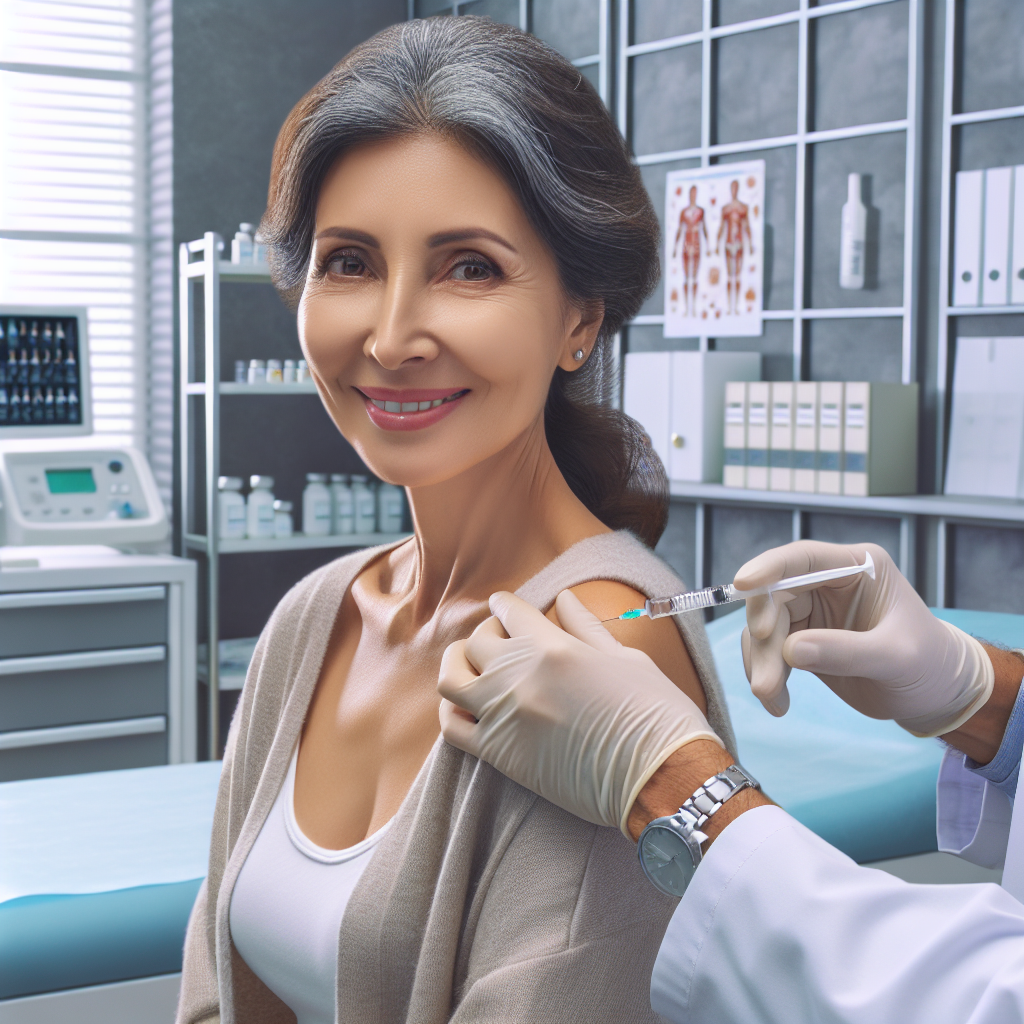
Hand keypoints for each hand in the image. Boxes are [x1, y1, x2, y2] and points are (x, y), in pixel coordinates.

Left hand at [438, 589, 722, 836]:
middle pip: (478, 641)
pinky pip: (452, 727)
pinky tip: (467, 706)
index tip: (506, 608)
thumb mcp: (624, 657)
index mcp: (554, 647)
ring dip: (459, 665)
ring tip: (474, 667)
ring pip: (453, 677)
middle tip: (501, 639)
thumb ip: (586, 627)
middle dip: (487, 633)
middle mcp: (520, 676)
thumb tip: (563, 599)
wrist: (660, 777)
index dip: (506, 605)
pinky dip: (452, 711)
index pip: (510, 611)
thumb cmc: (654, 713)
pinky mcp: (500, 755)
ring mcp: (505, 715)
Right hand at [736, 540, 993, 736]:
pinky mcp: (802, 640)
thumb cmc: (929, 665)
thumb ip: (846, 652)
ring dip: (761, 663)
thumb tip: (792, 650)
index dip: (769, 567)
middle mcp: (827, 583)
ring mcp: (812, 612)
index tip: (742, 584)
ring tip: (772, 700)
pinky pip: (768, 652)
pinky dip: (767, 676)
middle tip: (765, 682)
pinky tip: (779, 704)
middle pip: (774, 597)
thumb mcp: (896, 658)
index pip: (803, 558)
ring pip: (765, 627)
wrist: (934, 695)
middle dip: (764, 639)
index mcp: (856, 567)